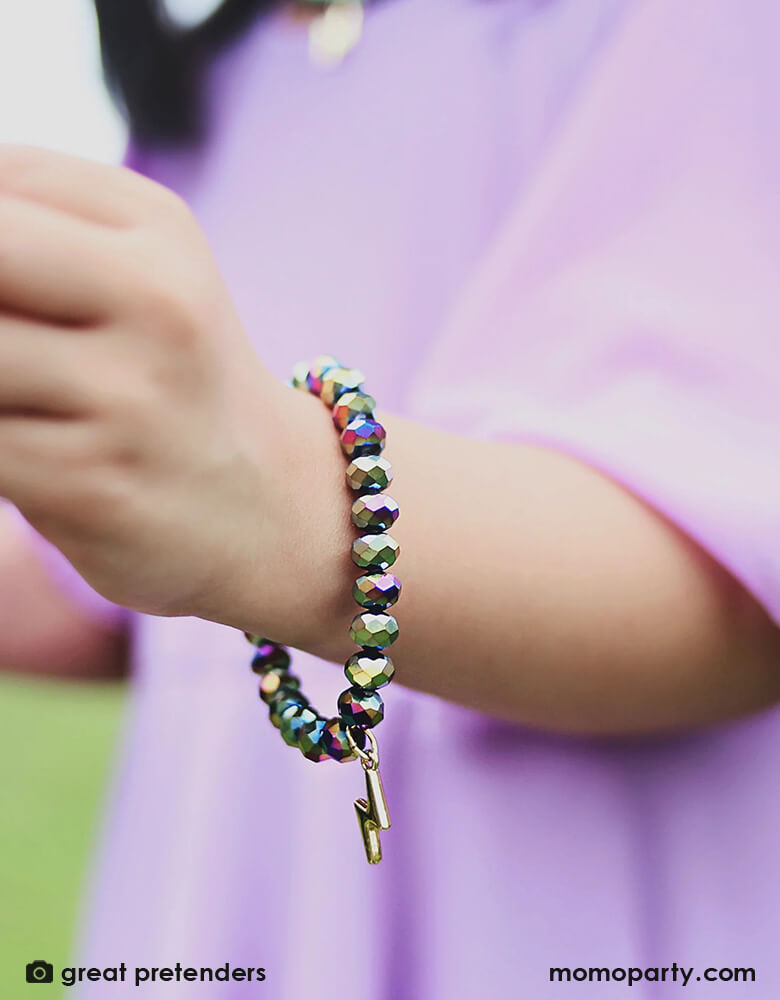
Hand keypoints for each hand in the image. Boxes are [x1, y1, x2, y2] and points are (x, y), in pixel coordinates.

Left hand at [0, 145, 345, 636]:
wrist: (269, 507)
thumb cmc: (170, 385)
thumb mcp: (138, 276)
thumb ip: (33, 231)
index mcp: (160, 230)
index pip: (0, 181)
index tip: (30, 303)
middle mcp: (157, 302)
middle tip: (26, 346)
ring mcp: (129, 396)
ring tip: (34, 402)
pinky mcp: (92, 484)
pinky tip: (40, 451)